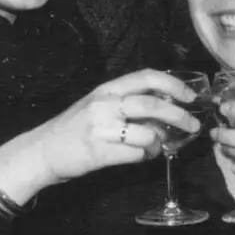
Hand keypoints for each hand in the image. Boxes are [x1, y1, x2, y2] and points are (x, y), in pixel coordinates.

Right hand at [0, 69, 200, 203]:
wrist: (41, 151)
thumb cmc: (73, 128)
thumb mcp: (97, 105)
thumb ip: (126, 102)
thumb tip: (165, 108)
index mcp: (106, 89)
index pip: (146, 77)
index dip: (173, 84)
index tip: (190, 96)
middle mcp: (104, 104)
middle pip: (152, 105)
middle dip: (179, 116)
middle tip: (193, 125)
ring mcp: (101, 128)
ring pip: (148, 134)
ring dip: (160, 143)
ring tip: (156, 147)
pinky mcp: (100, 152)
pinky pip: (136, 155)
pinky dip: (145, 157)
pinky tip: (139, 156)